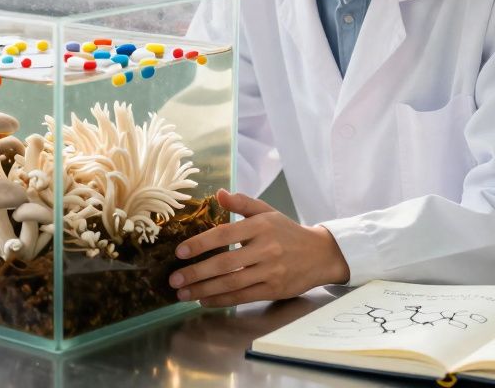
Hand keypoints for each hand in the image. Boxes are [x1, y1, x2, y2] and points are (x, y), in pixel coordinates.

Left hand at [168, 189, 350, 307]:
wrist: (320, 254)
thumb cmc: (287, 231)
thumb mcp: (267, 211)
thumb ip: (242, 203)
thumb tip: (219, 194)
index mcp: (261, 226)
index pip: (225, 234)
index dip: (201, 244)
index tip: (180, 252)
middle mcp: (266, 249)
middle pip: (225, 263)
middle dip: (196, 273)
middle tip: (174, 279)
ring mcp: (270, 271)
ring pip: (232, 283)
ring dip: (204, 290)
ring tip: (183, 293)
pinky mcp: (274, 289)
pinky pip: (243, 296)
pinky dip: (222, 300)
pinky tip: (205, 300)